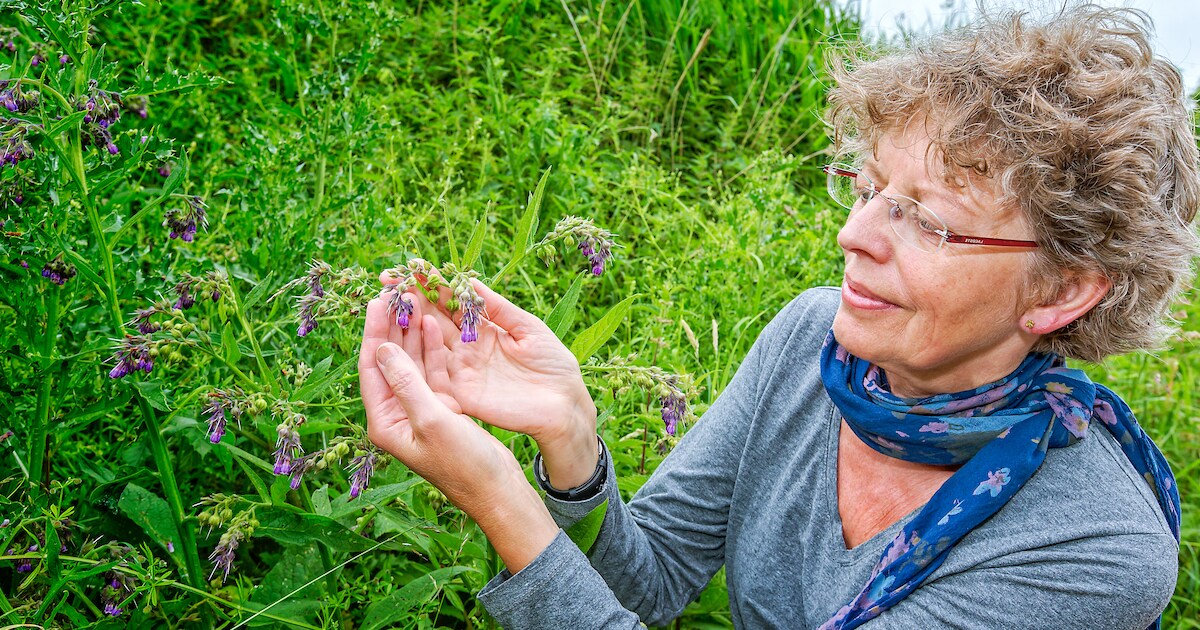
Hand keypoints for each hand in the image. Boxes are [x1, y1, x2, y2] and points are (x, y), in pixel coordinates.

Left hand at [359, 298, 557, 570]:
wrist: (497, 492)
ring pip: (411, 362)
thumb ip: (406, 383)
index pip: (372, 367)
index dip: (374, 331)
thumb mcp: (433, 420)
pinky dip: (431, 348)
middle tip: (395, 290)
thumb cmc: (464, 464)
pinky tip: (432, 324)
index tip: (377, 299)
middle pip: (389, 360)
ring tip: (412, 298)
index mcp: (385, 421)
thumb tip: (381, 349)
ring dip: (411, 332)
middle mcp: (397, 414)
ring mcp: (419, 411)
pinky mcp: (441, 410)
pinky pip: (431, 371)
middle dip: (392, 325)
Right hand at [382, 273, 599, 487]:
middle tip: (389, 281)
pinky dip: (418, 357)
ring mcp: (462, 370)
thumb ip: (498, 308)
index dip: (432, 285)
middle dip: (411, 300)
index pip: (452, 303)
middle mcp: (468, 348)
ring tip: (392, 301)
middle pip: (433, 321)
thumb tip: (470, 279)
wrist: (566, 406)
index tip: (411, 266)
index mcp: (484, 330)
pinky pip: (433, 373)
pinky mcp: (461, 393)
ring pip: (428, 344)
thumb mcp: (528, 328)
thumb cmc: (554, 366)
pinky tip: (405, 336)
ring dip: (410, 324)